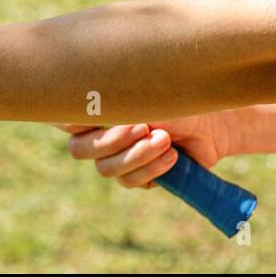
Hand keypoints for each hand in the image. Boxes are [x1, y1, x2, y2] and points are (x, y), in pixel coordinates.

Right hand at [65, 110, 245, 188]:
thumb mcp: (142, 95)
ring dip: (137, 155)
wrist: (214, 122)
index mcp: (92, 111)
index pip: (61, 120)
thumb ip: (108, 101)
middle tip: (141, 127)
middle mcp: (99, 136)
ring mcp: (116, 159)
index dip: (66, 122)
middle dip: (111, 141)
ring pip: (106, 169)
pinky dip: (151, 169)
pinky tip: (172, 156)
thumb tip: (82, 106)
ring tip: (164, 140)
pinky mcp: (137, 177)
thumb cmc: (175, 98)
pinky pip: (130, 181)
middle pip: (79, 150)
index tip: (89, 115)